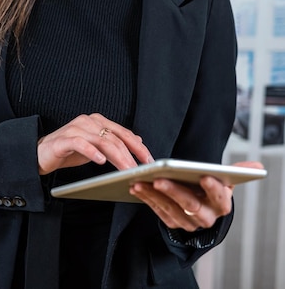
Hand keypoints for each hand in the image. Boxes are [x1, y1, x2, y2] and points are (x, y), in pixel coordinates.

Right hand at [37, 113, 152, 174]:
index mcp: (97, 121)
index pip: (123, 132)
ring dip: (116, 156)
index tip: (149, 160)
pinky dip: (92, 152)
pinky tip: (100, 161)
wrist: (40, 154)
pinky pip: (80, 143)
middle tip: (140, 169)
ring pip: (101, 141)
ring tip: (126, 169)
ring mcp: (75, 128)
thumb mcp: (95, 147)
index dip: (138, 146)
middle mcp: (88, 121)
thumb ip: (113, 142)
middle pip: (114, 137)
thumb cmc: (68, 151)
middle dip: (129, 154)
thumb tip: (137, 140)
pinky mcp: (63, 139)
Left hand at [129, 161, 263, 231]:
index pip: (220, 198)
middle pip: (190, 205)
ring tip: (139, 180)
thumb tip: (255, 166)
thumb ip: (235, 172)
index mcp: (221, 205)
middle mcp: (206, 218)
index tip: (204, 176)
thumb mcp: (225, 180)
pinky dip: (147, 199)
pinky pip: (158, 212)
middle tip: (158, 178)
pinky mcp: (173, 224)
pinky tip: (136, 186)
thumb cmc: (211, 188)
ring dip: (153, 195)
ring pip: (170, 209)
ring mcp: (188, 223)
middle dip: (173, 191)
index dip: (213, 188)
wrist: (202, 207)